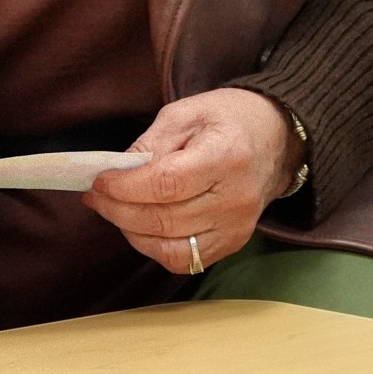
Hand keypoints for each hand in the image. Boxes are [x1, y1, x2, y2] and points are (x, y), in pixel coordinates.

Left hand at [86, 88, 294, 274]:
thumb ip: (150, 143)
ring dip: (132, 232)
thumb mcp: (186, 113)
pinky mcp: (233, 244)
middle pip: (164, 220)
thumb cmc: (229, 119)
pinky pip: (183, 260)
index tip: (99, 180)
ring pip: (170, 248)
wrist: (276, 139)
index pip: (166, 184)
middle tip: (96, 195)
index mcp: (225, 157)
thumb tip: (117, 173)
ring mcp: (236, 228)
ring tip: (115, 210)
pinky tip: (141, 226)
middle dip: (118, 210)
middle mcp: (235, 200)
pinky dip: (154, 247)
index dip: (125, 187)